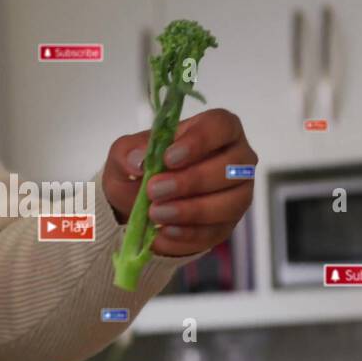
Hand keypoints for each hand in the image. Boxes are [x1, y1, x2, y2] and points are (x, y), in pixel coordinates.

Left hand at [102, 108, 256, 256]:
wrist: (138, 206)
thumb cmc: (141, 169)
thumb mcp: (124, 155)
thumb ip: (127, 152)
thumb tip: (137, 160)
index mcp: (217, 129)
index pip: (222, 126)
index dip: (199, 141)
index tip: (169, 158)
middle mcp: (237, 160)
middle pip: (230, 168)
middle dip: (192, 181)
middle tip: (155, 190)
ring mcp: (237, 194)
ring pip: (230, 203)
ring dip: (192, 211)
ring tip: (156, 214)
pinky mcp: (227, 225)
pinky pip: (216, 232)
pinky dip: (188, 234)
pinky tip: (164, 233)